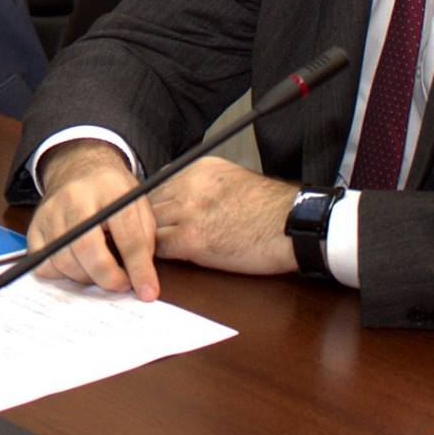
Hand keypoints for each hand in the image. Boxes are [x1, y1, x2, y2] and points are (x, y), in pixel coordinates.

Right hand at [26, 140, 159, 299]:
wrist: (78, 168)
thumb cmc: (112, 191)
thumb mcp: (138, 204)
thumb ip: (145, 240)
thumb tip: (143, 283)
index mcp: (110, 187)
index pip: (126, 234)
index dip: (139, 268)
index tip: (147, 291)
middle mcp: (75, 196)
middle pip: (87, 248)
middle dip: (108, 277)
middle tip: (121, 284)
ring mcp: (50, 211)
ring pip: (64, 260)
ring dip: (87, 278)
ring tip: (102, 272)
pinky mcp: (35, 225)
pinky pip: (43, 264)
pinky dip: (61, 274)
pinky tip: (77, 264)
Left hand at [148, 157, 297, 275]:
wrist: (292, 225)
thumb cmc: (273, 210)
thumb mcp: (234, 180)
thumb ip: (205, 184)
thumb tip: (186, 196)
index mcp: (200, 169)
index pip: (159, 186)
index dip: (154, 207)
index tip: (151, 220)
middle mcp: (190, 185)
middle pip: (150, 204)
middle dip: (146, 223)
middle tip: (141, 240)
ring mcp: (188, 211)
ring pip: (150, 225)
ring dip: (147, 241)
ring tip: (144, 254)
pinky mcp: (192, 238)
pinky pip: (158, 247)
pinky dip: (154, 257)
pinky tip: (155, 265)